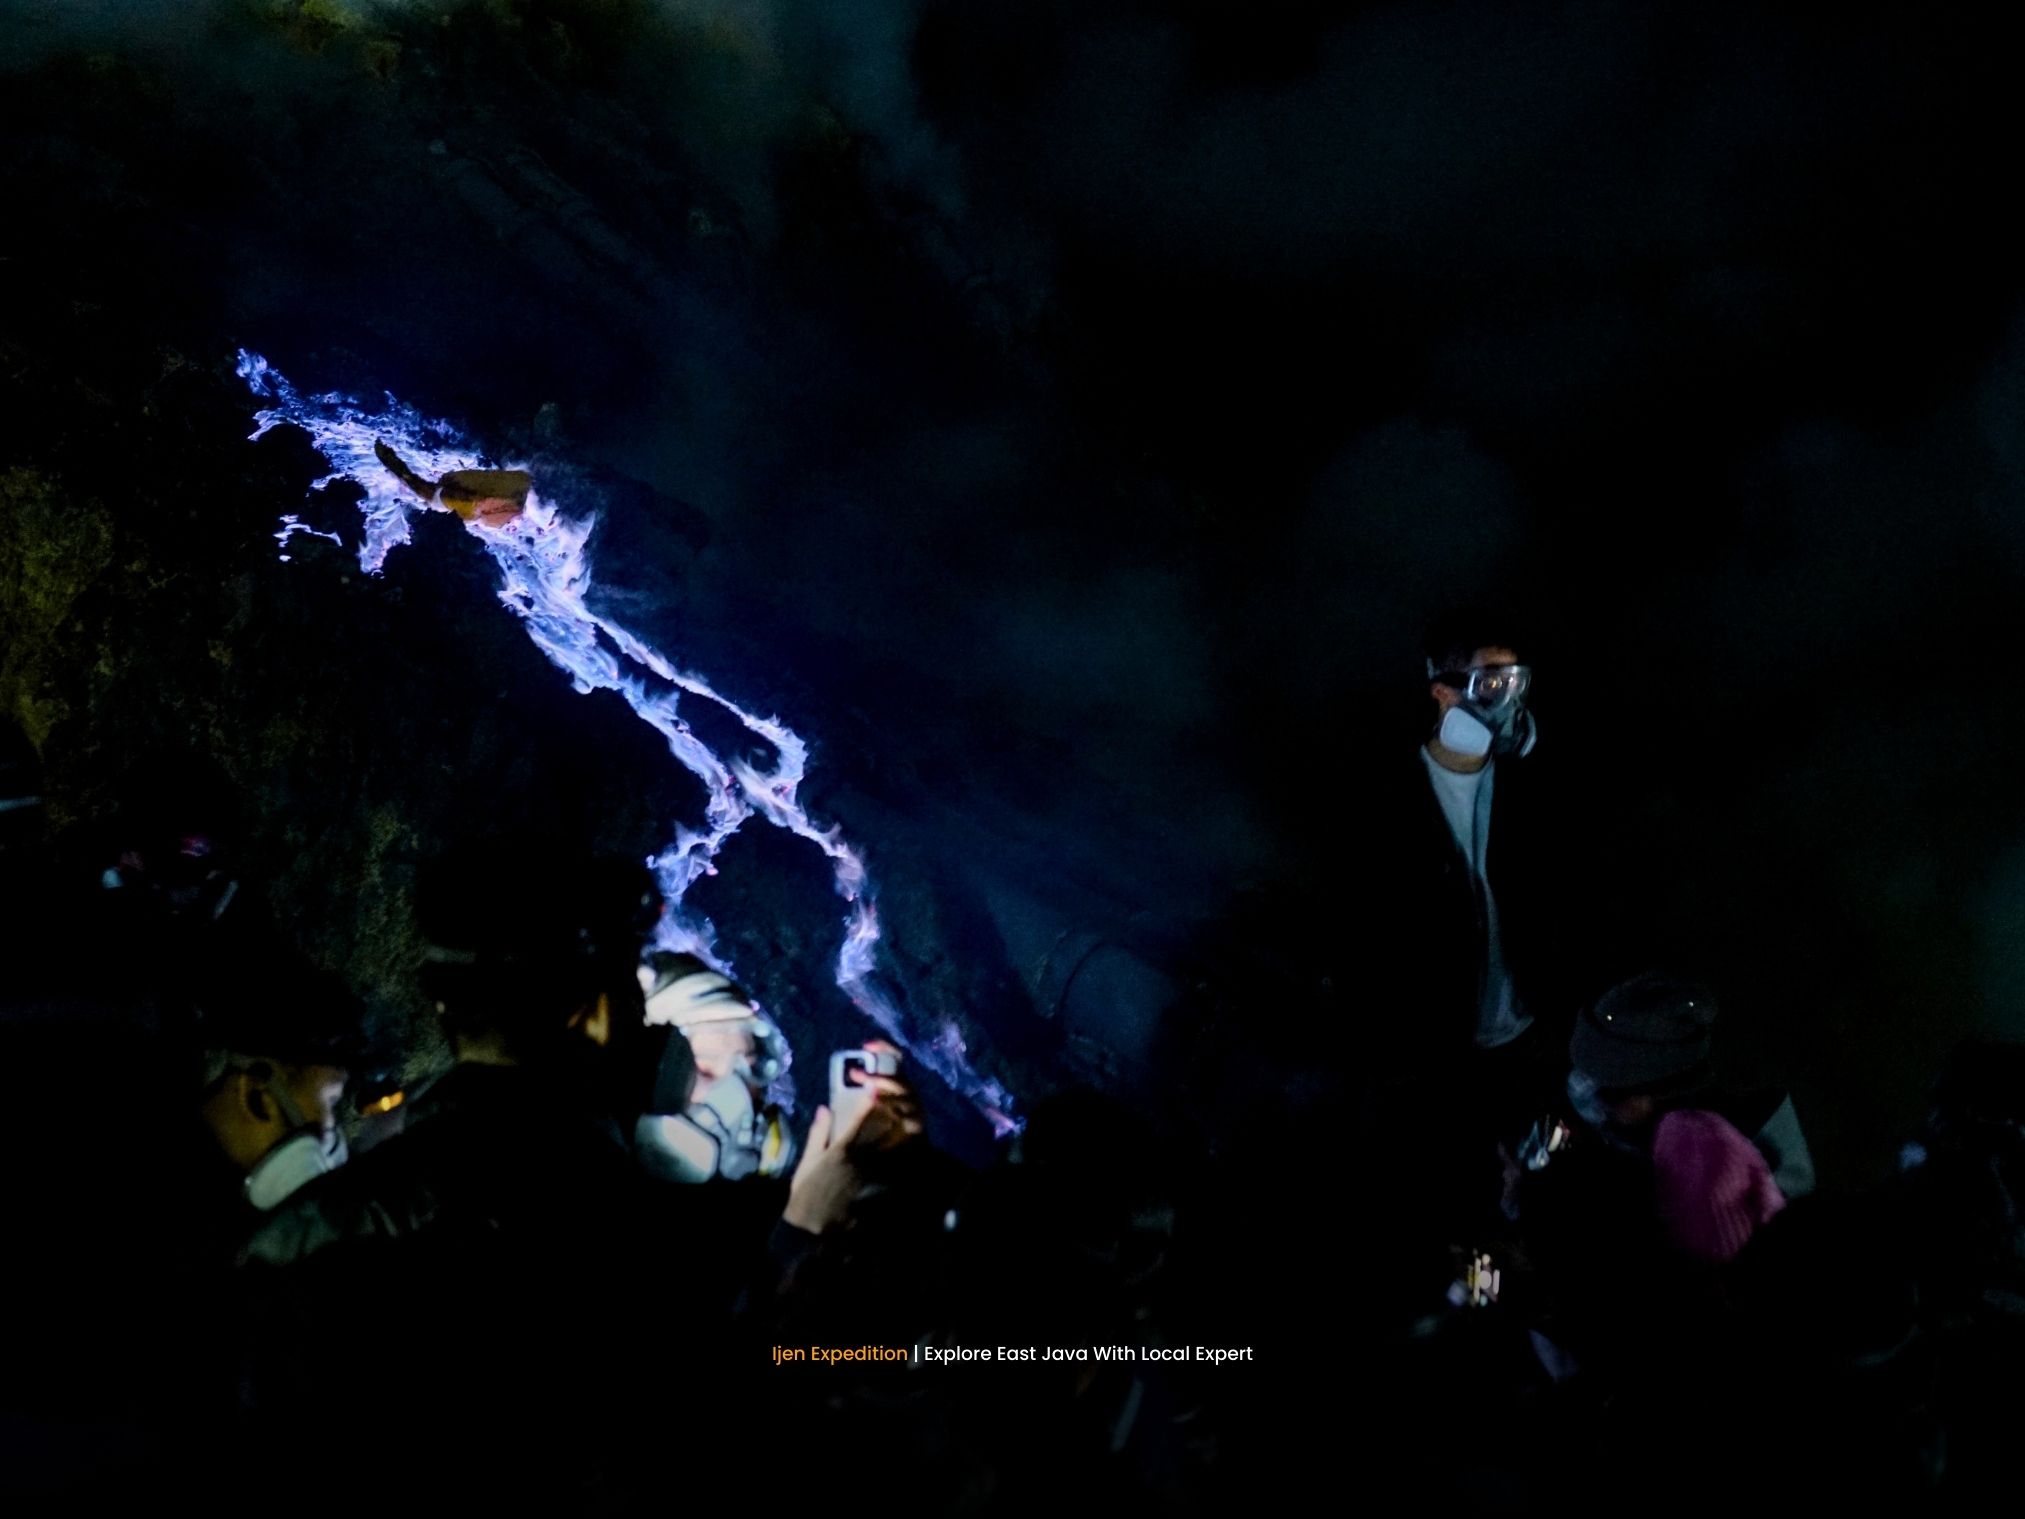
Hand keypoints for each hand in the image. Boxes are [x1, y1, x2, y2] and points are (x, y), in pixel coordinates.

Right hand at [781, 1043, 923, 1233]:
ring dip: (900, 1131)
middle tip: (899, 1100)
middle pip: (883, 1130)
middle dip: (893, 1113)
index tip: (876, 1088)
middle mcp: (860, 1157)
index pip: (860, 1119)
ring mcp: (870, 1172)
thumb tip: (826, 1108)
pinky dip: (899, 1153)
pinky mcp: (875, 1185)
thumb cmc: (806, 1190)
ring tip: (907, 1118)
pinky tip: (905, 1147)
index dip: (870, 1102)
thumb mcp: (808, 1159)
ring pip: (891, 1146)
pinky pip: (891, 1164)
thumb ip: (819, 1133)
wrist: (814, 1223)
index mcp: (841, 1148)